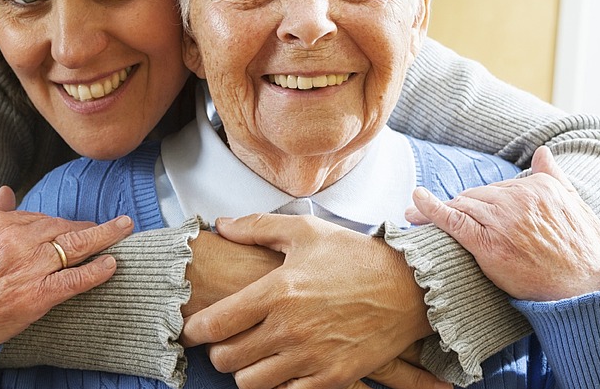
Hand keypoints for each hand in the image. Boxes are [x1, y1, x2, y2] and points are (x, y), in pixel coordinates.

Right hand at [0, 186, 132, 366]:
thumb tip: (7, 192)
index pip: (40, 217)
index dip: (62, 222)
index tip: (77, 224)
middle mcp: (14, 241)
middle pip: (62, 227)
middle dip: (91, 226)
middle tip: (116, 224)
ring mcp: (27, 268)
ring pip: (74, 247)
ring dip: (105, 236)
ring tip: (125, 229)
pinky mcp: (35, 296)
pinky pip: (73, 280)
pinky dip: (96, 271)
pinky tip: (112, 264)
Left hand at [183, 214, 438, 388]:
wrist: (409, 288)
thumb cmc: (356, 257)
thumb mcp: (305, 231)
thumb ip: (257, 227)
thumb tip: (221, 226)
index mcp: (277, 290)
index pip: (215, 323)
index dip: (193, 330)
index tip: (190, 330)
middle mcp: (290, 328)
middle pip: (226, 358)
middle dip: (218, 350)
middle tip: (225, 340)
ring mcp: (311, 357)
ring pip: (250, 383)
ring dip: (245, 370)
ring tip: (252, 354)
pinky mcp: (332, 378)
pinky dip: (278, 385)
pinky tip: (282, 368)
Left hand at [406, 146, 599, 300]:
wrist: (584, 289)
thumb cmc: (582, 250)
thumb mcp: (577, 206)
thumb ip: (554, 177)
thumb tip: (542, 152)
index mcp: (538, 187)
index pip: (497, 188)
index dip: (483, 201)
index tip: (471, 207)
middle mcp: (518, 199)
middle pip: (476, 197)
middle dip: (461, 207)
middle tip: (439, 217)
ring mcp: (502, 221)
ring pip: (463, 207)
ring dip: (440, 211)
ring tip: (414, 216)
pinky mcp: (488, 244)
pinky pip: (453, 220)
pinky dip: (431, 209)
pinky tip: (415, 201)